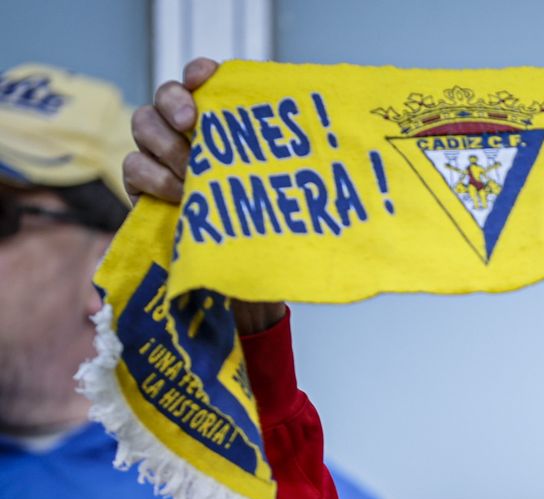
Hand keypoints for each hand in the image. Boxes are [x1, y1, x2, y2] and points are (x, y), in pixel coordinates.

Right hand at [124, 57, 285, 334]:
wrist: (247, 284)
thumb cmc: (271, 231)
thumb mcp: (284, 196)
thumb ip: (281, 162)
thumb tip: (314, 135)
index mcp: (225, 126)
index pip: (206, 81)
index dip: (201, 73)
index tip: (205, 78)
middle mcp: (191, 134)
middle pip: (167, 95)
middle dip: (174, 102)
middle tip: (190, 121)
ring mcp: (164, 157)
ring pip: (144, 124)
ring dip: (164, 143)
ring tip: (190, 171)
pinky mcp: (144, 186)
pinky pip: (132, 165)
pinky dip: (153, 177)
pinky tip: (179, 196)